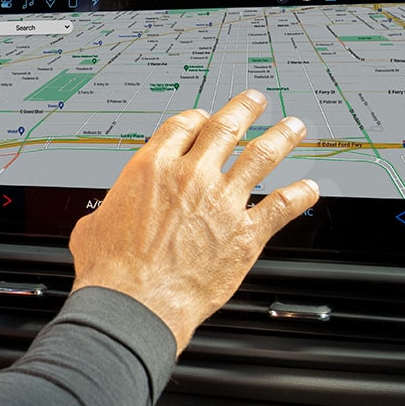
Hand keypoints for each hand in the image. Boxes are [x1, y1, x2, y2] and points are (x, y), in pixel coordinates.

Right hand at [69, 90, 320, 353]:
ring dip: (281, 137)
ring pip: (261, 156)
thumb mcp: (95, 225)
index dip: (197, 118)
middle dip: (244, 109)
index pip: (183, 126)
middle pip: (225, 128)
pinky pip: (281, 206)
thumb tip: (106, 218)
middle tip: (255, 101)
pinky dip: (300, 195)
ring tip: (292, 127)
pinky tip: (309, 189)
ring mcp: (222, 202)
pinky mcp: (246, 233)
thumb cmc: (110, 271)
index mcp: (152, 168)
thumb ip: (112, 210)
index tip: (204, 118)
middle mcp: (191, 176)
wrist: (133, 304)